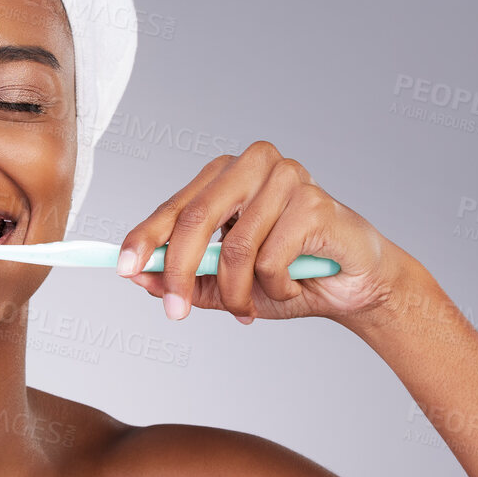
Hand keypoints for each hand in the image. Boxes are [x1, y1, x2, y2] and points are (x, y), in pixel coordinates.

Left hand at [116, 143, 409, 325]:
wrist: (354, 286)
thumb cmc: (290, 275)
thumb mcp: (227, 283)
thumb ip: (186, 277)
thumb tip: (140, 277)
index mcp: (225, 175)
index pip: (175, 205)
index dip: (145, 237)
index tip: (123, 269)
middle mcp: (253, 165)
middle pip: (196, 218)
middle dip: (180, 271)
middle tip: (174, 311)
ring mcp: (287, 177)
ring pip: (235, 247)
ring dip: (237, 292)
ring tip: (250, 307)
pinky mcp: (314, 202)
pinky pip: (272, 258)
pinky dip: (276, 287)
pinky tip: (293, 285)